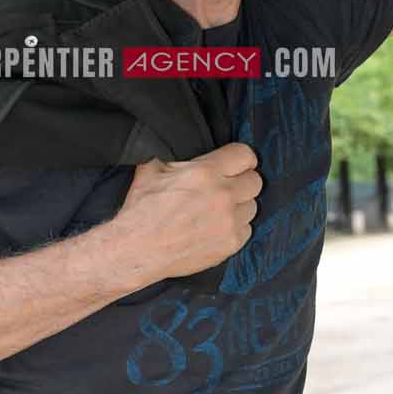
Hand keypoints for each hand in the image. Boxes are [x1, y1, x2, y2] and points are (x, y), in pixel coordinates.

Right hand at [113, 140, 262, 283]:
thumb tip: (176, 143)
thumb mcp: (151, 169)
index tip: (238, 165)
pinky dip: (235, 229)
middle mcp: (223, 195)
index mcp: (206, 172)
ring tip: (220, 210)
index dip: (242, 159)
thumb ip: (173, 154)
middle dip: (243, 182)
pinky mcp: (230, 244)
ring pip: (253, 207)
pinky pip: (247, 230)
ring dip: (240, 206)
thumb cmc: (141, 211)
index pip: (245, 155)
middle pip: (255, 181)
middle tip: (228, 188)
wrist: (137, 250)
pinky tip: (217, 228)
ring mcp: (229, 222)